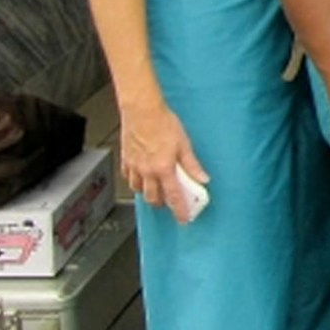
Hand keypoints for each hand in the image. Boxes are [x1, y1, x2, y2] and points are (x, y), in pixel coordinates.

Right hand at [117, 95, 207, 223]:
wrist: (142, 111)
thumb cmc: (163, 123)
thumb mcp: (184, 144)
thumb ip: (192, 164)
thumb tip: (202, 178)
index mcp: (164, 169)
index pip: (173, 197)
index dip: (179, 210)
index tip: (183, 219)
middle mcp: (147, 171)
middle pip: (153, 198)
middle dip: (162, 203)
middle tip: (170, 201)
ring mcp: (134, 166)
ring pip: (139, 190)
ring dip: (148, 193)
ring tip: (157, 188)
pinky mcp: (126, 159)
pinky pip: (129, 177)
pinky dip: (136, 181)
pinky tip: (142, 176)